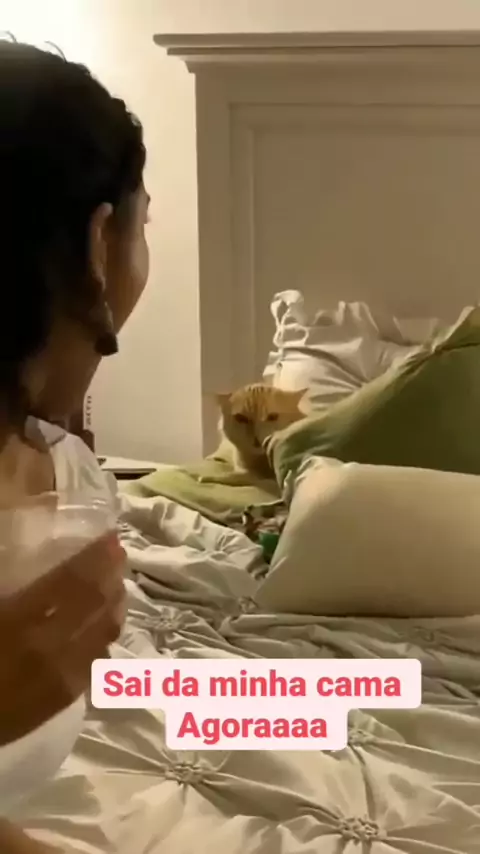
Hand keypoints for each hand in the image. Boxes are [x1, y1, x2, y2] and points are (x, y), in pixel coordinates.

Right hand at [0, 530, 126, 745]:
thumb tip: (24, 564)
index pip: (74, 581)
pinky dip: (105, 636)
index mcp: (20, 623)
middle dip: (112, 575)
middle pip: (97, 604)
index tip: (110, 536)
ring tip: (116, 584)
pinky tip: (103, 626)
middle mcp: (50, 648)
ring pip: (105, 633)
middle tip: (117, 554)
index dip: (97, 556)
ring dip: (115, 603)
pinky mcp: (62, 700)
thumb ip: (9, 592)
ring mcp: (62, 677)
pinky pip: (96, 660)